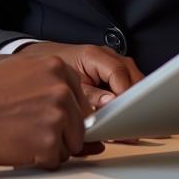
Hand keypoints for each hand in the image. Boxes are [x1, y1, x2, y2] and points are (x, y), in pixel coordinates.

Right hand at [0, 55, 104, 169]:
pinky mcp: (50, 143)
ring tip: (25, 134)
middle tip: (32, 125)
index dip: (64, 110)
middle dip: (60, 130)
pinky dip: (40, 159)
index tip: (47, 112)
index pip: (80, 97)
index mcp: (56, 66)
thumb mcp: (21, 67)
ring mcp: (58, 116)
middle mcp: (61, 89)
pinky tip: (21, 144)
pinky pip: (56, 160)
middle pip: (79, 122)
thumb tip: (68, 93)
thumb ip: (49, 76)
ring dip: (52, 145)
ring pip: (71, 143)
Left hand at [18, 42, 143, 111]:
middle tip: (132, 123)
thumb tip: (111, 102)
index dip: (126, 95)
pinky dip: (128, 98)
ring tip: (129, 122)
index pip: (119, 73)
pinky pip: (128, 83)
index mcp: (94, 55)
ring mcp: (113, 62)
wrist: (44, 59)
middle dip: (135, 100)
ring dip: (134, 100)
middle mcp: (107, 55)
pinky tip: (125, 115)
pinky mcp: (114, 71)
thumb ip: (90, 95)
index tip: (127, 115)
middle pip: (132, 76)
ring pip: (134, 80)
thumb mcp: (69, 85)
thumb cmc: (55, 71)